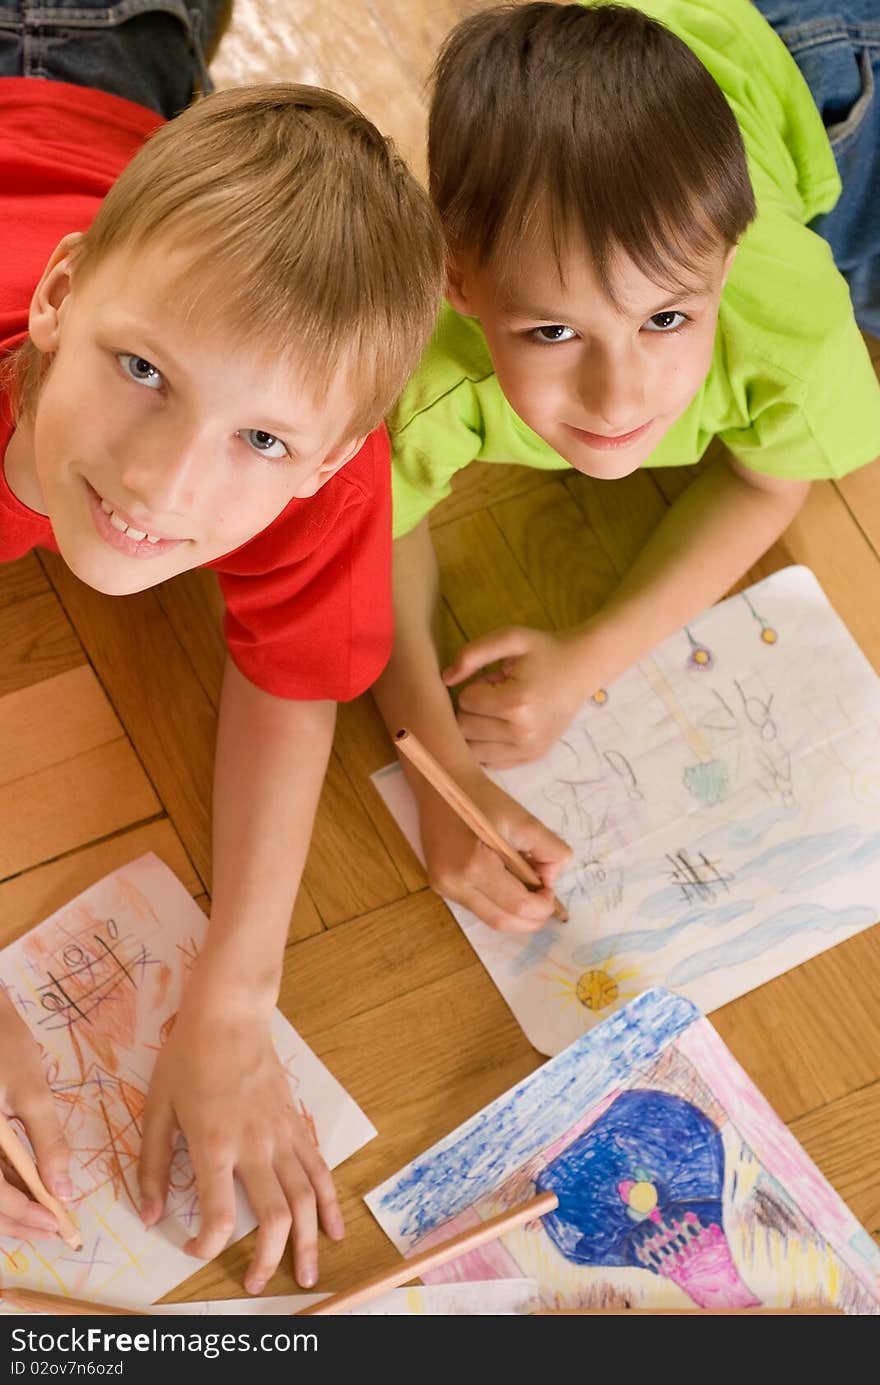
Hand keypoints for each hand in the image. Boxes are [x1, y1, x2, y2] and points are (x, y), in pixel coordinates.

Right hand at [0, 990, 72, 1239]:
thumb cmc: (3, 1047)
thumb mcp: (31, 1093)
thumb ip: (48, 1143)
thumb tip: (64, 1190)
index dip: (26, 1216)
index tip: (58, 1225)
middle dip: (18, 1218)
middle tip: (54, 1227)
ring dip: (11, 1202)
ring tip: (46, 1208)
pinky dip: (3, 1181)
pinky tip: (28, 1182)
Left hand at [139, 996, 343, 1293]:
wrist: (230, 1014)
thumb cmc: (188, 1058)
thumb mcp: (157, 1109)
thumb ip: (152, 1166)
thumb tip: (149, 1215)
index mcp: (216, 1146)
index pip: (221, 1215)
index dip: (209, 1244)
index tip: (196, 1250)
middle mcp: (256, 1146)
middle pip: (276, 1217)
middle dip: (269, 1259)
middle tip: (256, 1284)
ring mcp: (282, 1135)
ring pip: (306, 1198)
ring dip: (308, 1242)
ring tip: (306, 1275)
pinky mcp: (296, 1124)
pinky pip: (319, 1169)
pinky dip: (329, 1202)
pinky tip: (333, 1228)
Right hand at [418, 771, 570, 931]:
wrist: (441, 783)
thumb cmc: (482, 798)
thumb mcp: (523, 820)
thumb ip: (549, 851)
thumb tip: (552, 879)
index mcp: (473, 866)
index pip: (518, 905)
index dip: (543, 905)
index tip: (551, 889)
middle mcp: (453, 884)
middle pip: (502, 922)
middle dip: (531, 917)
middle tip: (546, 899)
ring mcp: (443, 888)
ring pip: (489, 918)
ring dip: (515, 912)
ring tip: (528, 889)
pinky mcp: (439, 886)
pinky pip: (477, 906)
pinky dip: (499, 903)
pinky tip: (508, 885)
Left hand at [444, 625, 594, 766]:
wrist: (582, 669)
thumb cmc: (544, 651)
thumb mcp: (510, 638)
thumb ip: (473, 653)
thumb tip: (445, 679)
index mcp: (517, 703)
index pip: (466, 702)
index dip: (474, 686)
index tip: (493, 679)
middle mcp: (523, 733)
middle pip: (465, 728)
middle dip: (472, 709)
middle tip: (493, 695)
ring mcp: (528, 750)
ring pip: (472, 750)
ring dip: (476, 729)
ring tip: (496, 712)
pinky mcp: (530, 759)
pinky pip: (489, 762)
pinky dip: (486, 746)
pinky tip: (499, 728)